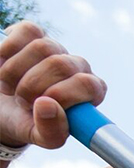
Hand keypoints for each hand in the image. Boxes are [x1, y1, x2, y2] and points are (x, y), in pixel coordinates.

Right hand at [0, 23, 106, 149]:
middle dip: (32, 86)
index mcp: (90, 92)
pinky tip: (3, 64)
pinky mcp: (34, 33)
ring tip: (10, 87)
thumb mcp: (40, 136)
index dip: (61, 95)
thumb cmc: (27, 122)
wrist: (1, 108)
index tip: (40, 106)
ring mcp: (56, 48)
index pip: (88, 84)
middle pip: (61, 65)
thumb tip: (47, 104)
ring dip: (15, 72)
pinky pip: (27, 31)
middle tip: (21, 101)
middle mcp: (78, 67)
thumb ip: (51, 131)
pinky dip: (8, 50)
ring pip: (42, 48)